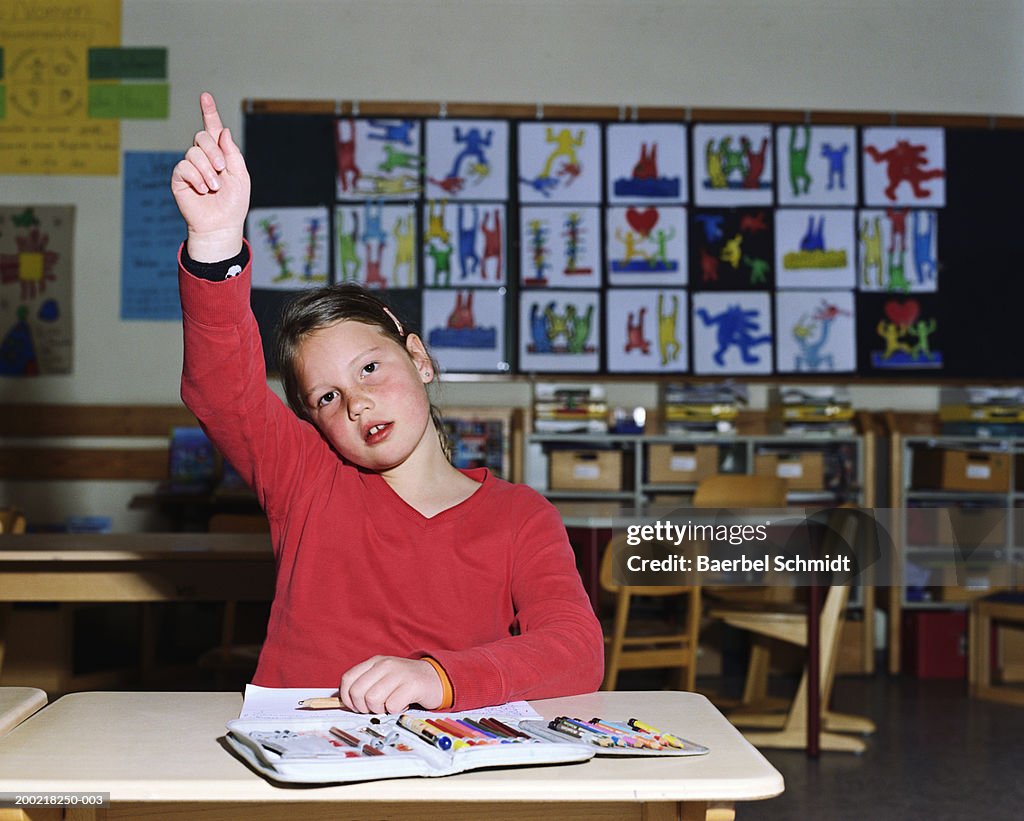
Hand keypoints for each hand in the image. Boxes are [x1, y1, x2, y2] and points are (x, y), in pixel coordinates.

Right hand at [170, 91, 249, 260]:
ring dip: (208, 171)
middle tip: (221, 170)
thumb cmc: (233, 203)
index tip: (205, 95)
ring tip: (214, 187)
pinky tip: (203, 190)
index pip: (213, 129)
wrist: (221, 225)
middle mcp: (203, 157)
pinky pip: (184, 167)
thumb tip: (223, 130)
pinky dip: (197, 178)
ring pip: (193, 152)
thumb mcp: (241, 175)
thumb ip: (232, 152)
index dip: (209, 112)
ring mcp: (190, 167)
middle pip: (202, 136)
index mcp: (220, 154)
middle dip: (214, 151)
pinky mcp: (180, 178)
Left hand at [338, 656, 443, 713]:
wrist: (435, 678)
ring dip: (381, 710)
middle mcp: (385, 664)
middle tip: (377, 707)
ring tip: (391, 704)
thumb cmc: (405, 682)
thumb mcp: (382, 677)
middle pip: (358, 692)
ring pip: (373, 700)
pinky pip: (392, 706)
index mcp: (375, 662)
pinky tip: (403, 704)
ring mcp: (399, 673)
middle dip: (364, 707)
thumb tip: (342, 702)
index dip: (347, 698)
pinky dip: (396, 711)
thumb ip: (364, 685)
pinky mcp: (412, 685)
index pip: (347, 679)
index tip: (357, 706)